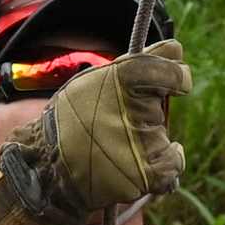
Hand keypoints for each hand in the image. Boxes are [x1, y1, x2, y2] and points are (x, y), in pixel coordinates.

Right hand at [0, 41, 188, 224]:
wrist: (46, 165)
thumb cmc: (72, 118)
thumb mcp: (97, 80)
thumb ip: (143, 63)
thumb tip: (178, 49)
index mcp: (124, 77)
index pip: (171, 73)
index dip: (175, 76)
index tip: (176, 82)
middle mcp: (136, 108)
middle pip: (161, 108)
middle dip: (146, 114)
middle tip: (113, 123)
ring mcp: (142, 143)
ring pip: (165, 138)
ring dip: (149, 142)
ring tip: (114, 146)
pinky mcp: (146, 174)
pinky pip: (171, 167)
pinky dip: (162, 166)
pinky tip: (139, 163)